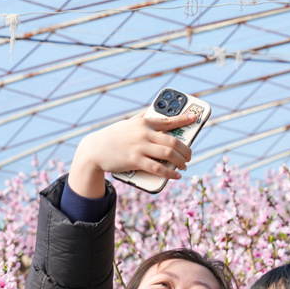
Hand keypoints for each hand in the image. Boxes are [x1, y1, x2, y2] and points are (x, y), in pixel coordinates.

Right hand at [68, 111, 196, 196]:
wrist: (95, 149)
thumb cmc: (113, 136)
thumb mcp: (128, 124)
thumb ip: (142, 119)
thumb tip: (154, 113)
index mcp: (144, 122)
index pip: (168, 120)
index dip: (184, 119)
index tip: (195, 119)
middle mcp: (144, 133)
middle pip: (173, 141)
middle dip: (186, 150)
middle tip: (189, 155)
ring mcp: (140, 147)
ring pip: (169, 154)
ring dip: (180, 161)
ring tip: (184, 165)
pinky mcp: (135, 161)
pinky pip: (158, 168)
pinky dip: (170, 173)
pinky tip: (176, 175)